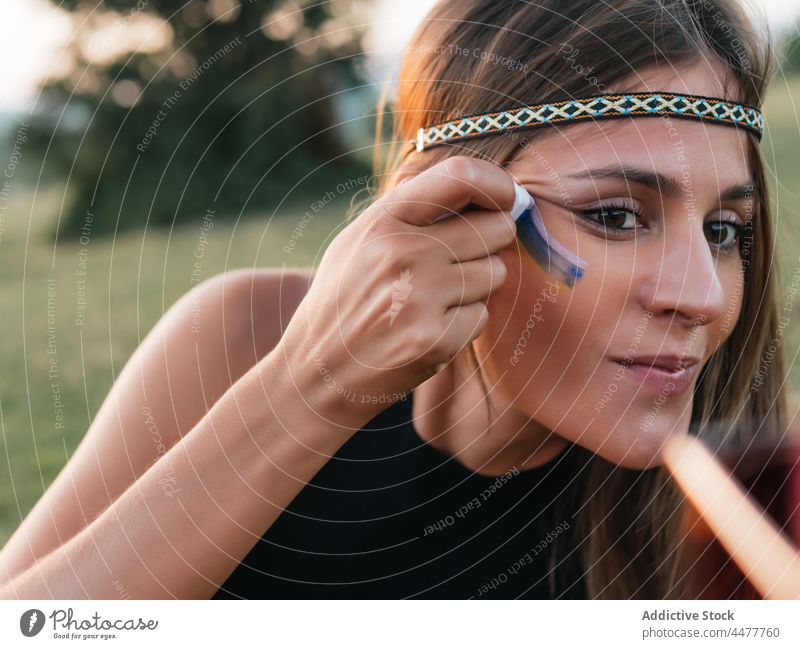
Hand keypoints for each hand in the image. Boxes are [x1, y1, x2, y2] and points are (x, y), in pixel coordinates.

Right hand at [271, 156, 520, 428]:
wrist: (314, 372)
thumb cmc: (344, 300)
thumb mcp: (360, 241)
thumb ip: (414, 212)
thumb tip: (489, 194)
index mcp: (383, 220)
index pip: (460, 177)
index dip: (497, 184)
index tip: (508, 198)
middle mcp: (401, 252)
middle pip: (495, 229)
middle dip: (491, 244)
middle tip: (462, 263)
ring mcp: (418, 298)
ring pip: (495, 274)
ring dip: (477, 287)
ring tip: (434, 301)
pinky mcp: (433, 340)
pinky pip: (482, 316)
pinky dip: (465, 324)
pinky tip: (429, 329)